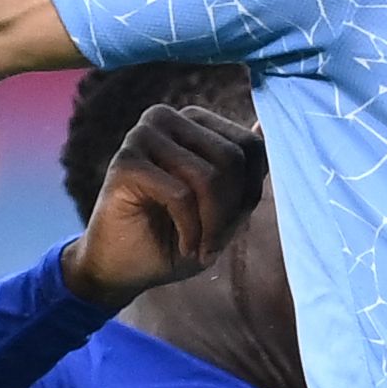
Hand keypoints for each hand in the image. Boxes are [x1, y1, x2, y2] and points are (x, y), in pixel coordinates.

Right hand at [64, 101, 270, 308]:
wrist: (123, 269)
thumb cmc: (174, 237)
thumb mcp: (224, 208)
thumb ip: (245, 171)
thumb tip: (263, 124)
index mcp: (192, 122)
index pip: (250, 146)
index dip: (251, 192)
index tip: (232, 223)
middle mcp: (166, 118)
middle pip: (232, 158)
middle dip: (230, 211)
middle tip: (214, 243)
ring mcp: (142, 136)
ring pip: (208, 176)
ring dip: (212, 226)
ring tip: (200, 247)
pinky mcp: (125, 162)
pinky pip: (181, 195)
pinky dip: (191, 230)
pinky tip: (184, 245)